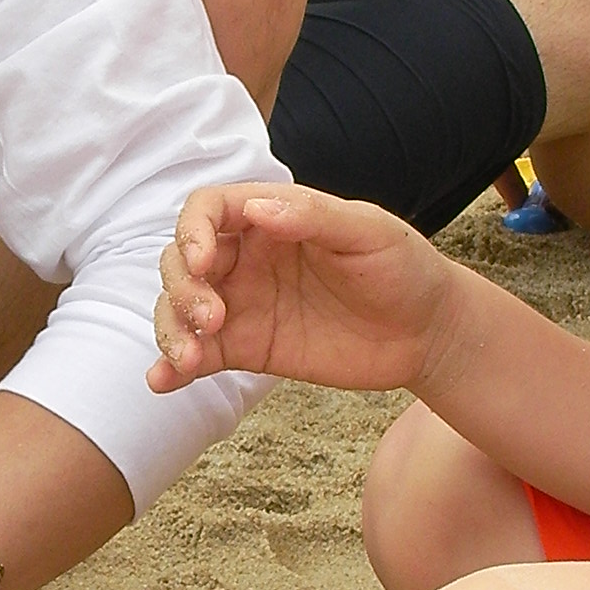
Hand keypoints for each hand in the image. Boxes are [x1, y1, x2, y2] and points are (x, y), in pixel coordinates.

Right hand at [149, 180, 456, 397]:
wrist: (427, 332)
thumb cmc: (403, 267)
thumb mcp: (368, 232)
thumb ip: (313, 217)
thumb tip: (257, 208)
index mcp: (270, 216)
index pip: (207, 210)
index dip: (192, 230)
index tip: (203, 260)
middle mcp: (247, 256)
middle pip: (182, 260)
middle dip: (183, 287)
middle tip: (214, 317)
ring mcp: (242, 303)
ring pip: (179, 308)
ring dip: (171, 328)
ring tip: (191, 358)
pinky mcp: (248, 348)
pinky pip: (199, 355)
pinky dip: (172, 367)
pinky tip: (162, 381)